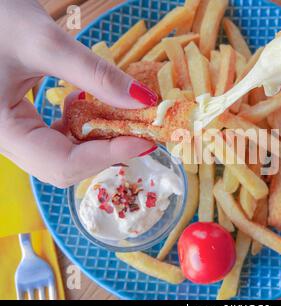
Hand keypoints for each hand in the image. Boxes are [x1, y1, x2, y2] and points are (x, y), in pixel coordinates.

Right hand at [0, 0, 157, 186]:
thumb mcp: (46, 43)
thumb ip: (95, 74)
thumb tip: (143, 101)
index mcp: (3, 130)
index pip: (63, 163)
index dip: (108, 155)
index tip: (144, 140)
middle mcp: (7, 141)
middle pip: (66, 166)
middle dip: (107, 151)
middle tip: (140, 132)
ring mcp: (15, 135)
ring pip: (65, 156)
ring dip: (98, 141)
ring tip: (119, 118)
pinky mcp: (24, 125)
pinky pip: (59, 140)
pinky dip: (83, 128)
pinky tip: (86, 103)